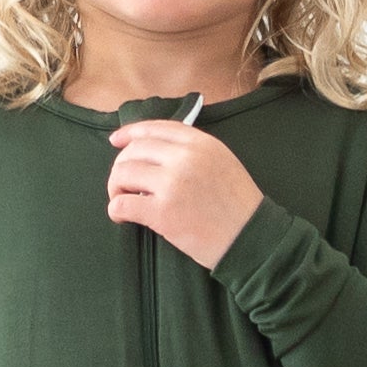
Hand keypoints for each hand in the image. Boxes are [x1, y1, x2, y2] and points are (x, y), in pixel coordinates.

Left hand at [106, 117, 265, 270]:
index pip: (155, 128)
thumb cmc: (238, 205)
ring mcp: (172, 184)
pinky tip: (122, 216)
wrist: (251, 238)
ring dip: (116, 188)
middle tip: (124, 184)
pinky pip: (122, 204)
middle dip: (121, 166)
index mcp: (200, 143)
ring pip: (122, 174)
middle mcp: (185, 158)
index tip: (116, 141)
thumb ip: (194, 150)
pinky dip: (115, 209)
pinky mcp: (163, 213)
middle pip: (133, 151)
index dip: (130, 133)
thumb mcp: (223, 161)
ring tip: (123, 200)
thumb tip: (155, 151)